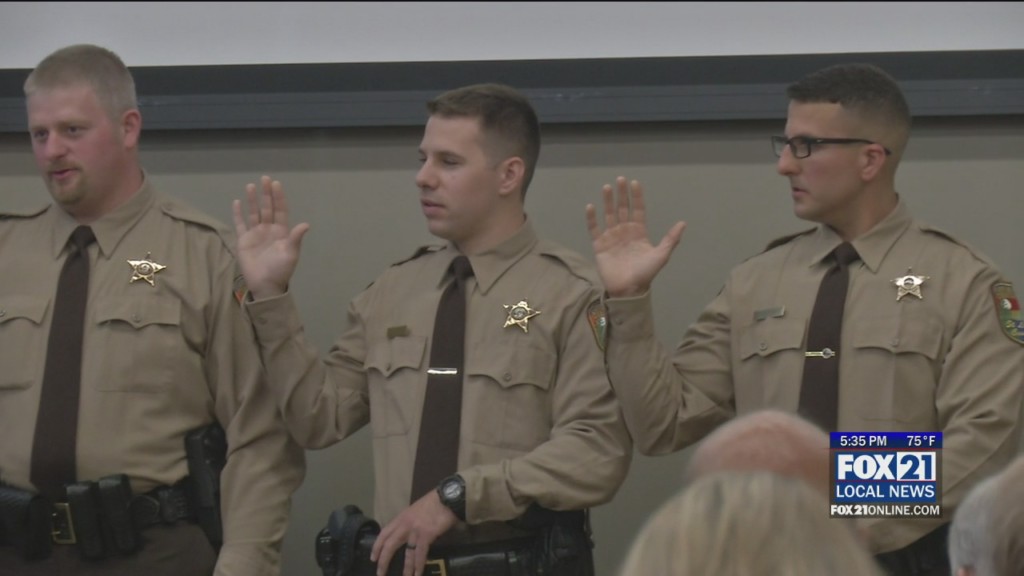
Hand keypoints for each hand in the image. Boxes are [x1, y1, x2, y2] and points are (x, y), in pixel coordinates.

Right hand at [231, 175, 310, 299]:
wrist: (265, 285)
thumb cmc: (280, 270)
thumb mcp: (290, 254)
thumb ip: (295, 238)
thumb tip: (306, 224)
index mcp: (282, 232)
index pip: (280, 210)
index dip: (279, 198)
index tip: (276, 184)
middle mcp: (269, 229)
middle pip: (267, 208)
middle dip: (266, 194)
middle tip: (265, 179)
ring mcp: (256, 234)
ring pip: (254, 213)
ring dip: (252, 200)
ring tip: (250, 186)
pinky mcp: (244, 240)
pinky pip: (240, 224)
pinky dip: (238, 214)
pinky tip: (236, 203)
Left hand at [371, 490, 456, 575]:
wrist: (447, 498)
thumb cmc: (433, 502)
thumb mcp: (415, 510)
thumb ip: (409, 522)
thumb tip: (408, 535)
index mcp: (401, 517)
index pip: (384, 533)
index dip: (377, 546)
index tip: (373, 558)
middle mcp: (405, 524)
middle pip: (390, 545)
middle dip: (384, 560)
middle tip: (380, 573)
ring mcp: (415, 530)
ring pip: (407, 553)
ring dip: (406, 568)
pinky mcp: (426, 535)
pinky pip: (420, 553)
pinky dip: (419, 565)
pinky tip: (418, 573)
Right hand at [585, 176, 685, 296]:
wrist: (629, 289)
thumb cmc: (646, 273)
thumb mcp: (661, 255)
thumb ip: (671, 239)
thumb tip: (683, 223)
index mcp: (639, 232)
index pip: (638, 210)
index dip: (637, 197)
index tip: (635, 183)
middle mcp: (625, 231)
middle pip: (622, 208)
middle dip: (621, 194)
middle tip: (620, 180)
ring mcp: (611, 237)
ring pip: (609, 215)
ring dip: (608, 201)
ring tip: (607, 187)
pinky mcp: (599, 245)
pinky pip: (594, 229)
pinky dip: (592, 218)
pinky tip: (591, 207)